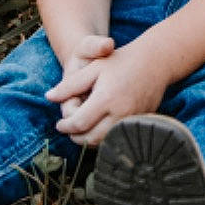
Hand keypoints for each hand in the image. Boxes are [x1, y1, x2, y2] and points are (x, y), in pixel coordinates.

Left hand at [47, 41, 170, 145]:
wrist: (155, 62)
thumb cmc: (120, 62)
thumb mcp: (93, 68)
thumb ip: (70, 84)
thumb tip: (49, 97)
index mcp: (106, 98)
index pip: (78, 124)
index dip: (65, 126)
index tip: (59, 124)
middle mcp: (121, 113)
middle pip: (90, 138)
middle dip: (76, 137)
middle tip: (68, 129)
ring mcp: (133, 120)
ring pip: (104, 142)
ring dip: (89, 140)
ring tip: (82, 129)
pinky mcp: (141, 123)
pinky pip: (118, 137)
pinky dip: (105, 137)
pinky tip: (99, 127)